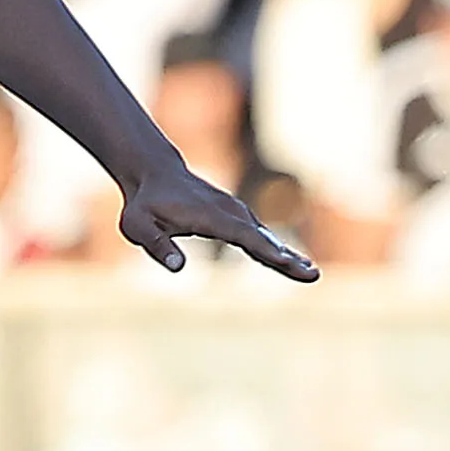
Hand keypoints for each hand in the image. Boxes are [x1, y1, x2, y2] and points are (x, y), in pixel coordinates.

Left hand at [118, 161, 316, 283]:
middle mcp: (228, 213)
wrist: (155, 174)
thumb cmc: (144, 203)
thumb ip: (156, 245)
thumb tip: (177, 267)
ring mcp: (235, 214)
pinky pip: (259, 238)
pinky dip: (276, 251)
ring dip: (288, 257)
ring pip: (265, 239)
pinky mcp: (235, 219)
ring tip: (310, 274)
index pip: (241, 236)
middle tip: (312, 276)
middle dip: (287, 259)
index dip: (264, 250)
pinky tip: (291, 264)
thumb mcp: (137, 225)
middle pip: (262, 240)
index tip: (285, 261)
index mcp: (208, 217)